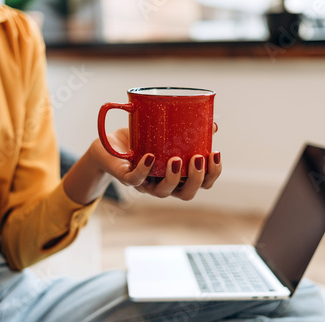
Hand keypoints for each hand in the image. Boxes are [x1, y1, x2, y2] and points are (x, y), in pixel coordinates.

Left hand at [88, 127, 221, 200]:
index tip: (216, 154)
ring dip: (173, 178)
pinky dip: (143, 170)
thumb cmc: (141, 140)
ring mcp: (145, 184)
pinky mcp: (126, 178)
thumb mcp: (166, 133)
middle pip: (187, 194)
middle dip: (196, 179)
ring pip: (162, 193)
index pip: (202, 184)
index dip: (212, 174)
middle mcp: (163, 184)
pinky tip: (150, 158)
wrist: (108, 144)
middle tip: (198, 158)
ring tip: (176, 160)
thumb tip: (213, 125)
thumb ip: (187, 130)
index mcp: (178, 176)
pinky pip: (135, 180)